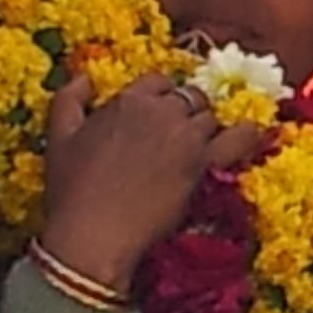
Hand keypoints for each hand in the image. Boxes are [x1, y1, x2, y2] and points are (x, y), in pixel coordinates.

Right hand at [37, 73, 267, 292]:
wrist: (95, 234)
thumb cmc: (72, 190)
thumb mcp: (57, 137)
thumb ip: (68, 98)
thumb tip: (84, 77)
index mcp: (129, 100)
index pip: (157, 82)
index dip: (157, 99)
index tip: (153, 118)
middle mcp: (162, 112)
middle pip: (187, 99)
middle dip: (182, 113)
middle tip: (172, 138)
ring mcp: (188, 137)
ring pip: (209, 119)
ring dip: (204, 130)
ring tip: (195, 149)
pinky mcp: (206, 165)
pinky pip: (239, 139)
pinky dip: (248, 134)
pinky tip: (254, 133)